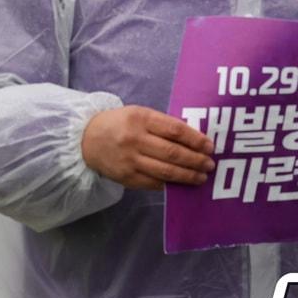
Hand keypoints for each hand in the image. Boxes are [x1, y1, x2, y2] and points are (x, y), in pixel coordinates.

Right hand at [81, 105, 214, 189]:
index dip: (196, 140)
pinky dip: (171, 184)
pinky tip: (182, 183)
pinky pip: (154, 182)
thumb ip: (162, 124)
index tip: (210, 146)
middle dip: (196, 160)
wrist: (87, 140)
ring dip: (188, 175)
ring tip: (201, 177)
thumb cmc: (119, 124)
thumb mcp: (138, 114)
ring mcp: (130, 160)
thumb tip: (194, 140)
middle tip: (210, 164)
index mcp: (140, 118)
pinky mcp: (127, 177)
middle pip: (173, 153)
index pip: (175, 130)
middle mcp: (135, 139)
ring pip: (166, 171)